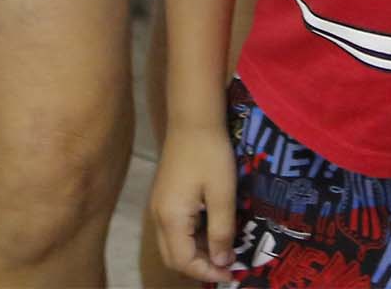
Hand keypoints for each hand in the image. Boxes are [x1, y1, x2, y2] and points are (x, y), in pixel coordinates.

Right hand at [148, 121, 236, 282]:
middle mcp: (159, 217)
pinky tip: (213, 229)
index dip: (207, 272)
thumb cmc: (210, 153)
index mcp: (171, 218)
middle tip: (228, 263)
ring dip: (196, 253)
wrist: (193, 119)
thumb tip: (222, 262)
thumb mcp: (222, 193)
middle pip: (174, 257)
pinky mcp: (164, 197)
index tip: (231, 272)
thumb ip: (222, 230)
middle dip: (200, 266)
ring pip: (173, 244)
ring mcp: (159, 206)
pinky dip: (192, 238)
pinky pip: (175, 229)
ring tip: (224, 248)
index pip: (184, 261)